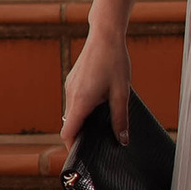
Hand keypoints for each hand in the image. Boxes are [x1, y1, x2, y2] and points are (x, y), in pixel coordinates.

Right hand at [59, 17, 131, 156]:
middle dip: (81, 135)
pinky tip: (99, 105)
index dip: (73, 147)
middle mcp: (71, 94)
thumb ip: (121, 118)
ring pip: (72, 112)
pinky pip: (74, 101)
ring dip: (83, 121)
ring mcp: (70, 86)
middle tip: (98, 143)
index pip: (68, 133)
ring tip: (101, 124)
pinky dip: (82, 108)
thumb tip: (122, 140)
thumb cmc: (114, 60)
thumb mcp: (121, 92)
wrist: (105, 34)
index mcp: (81, 101)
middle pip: (69, 124)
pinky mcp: (73, 79)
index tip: (83, 155)